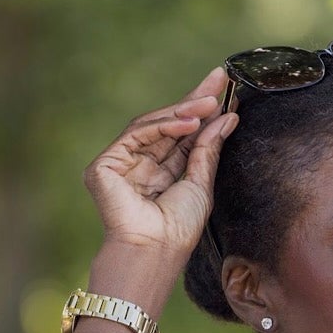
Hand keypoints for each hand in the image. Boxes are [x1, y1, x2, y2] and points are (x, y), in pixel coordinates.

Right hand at [82, 64, 238, 263]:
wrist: (156, 251)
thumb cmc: (178, 229)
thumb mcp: (201, 184)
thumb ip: (209, 149)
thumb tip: (228, 117)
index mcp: (163, 174)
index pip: (183, 135)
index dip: (202, 112)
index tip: (225, 88)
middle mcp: (141, 166)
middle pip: (168, 125)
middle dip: (194, 101)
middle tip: (218, 81)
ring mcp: (121, 164)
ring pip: (152, 126)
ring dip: (183, 111)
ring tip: (211, 102)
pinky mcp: (104, 166)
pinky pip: (137, 135)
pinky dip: (163, 125)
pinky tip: (189, 122)